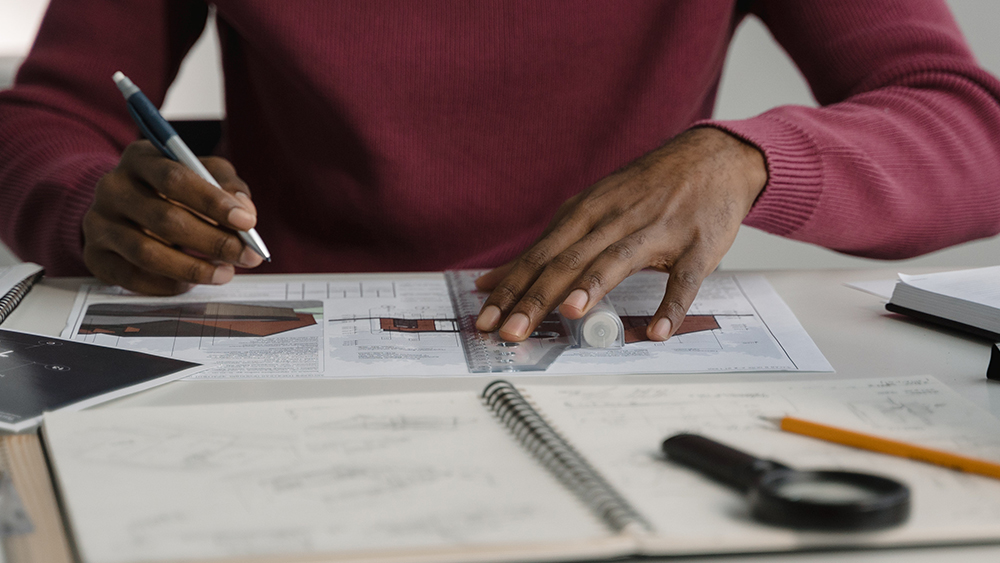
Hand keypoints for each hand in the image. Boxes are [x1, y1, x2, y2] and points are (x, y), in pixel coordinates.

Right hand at [83, 140, 262, 294]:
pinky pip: (132, 277)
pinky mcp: (95, 255)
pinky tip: (191, 283)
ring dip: (193, 268)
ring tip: (225, 273)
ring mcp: (99, 223)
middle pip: (164, 219)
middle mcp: (112, 188)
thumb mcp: (202, 172)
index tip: (247, 222)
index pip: (175, 178)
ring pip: (147, 253)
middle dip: (214, 242)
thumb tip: (245, 210)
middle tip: (247, 255)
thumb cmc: (172, 188)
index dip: (213, 202)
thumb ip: (227, 185)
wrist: (123, 206)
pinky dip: (167, 285)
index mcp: (140, 158)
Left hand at [474, 127, 766, 341]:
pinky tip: (658, 330)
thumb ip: (545, 249)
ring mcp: (657, 231)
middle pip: (568, 261)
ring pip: (617, 260)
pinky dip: (672, 305)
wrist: (711, 158)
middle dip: (536, 298)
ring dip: (593, 286)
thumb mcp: (588, 210)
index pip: (538, 256)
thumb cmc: (644, 191)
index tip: (484, 319)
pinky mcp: (696, 246)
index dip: (509, 289)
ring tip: (570, 314)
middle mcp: (615, 220)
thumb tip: (492, 282)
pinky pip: (683, 279)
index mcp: (585, 214)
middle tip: (511, 331)